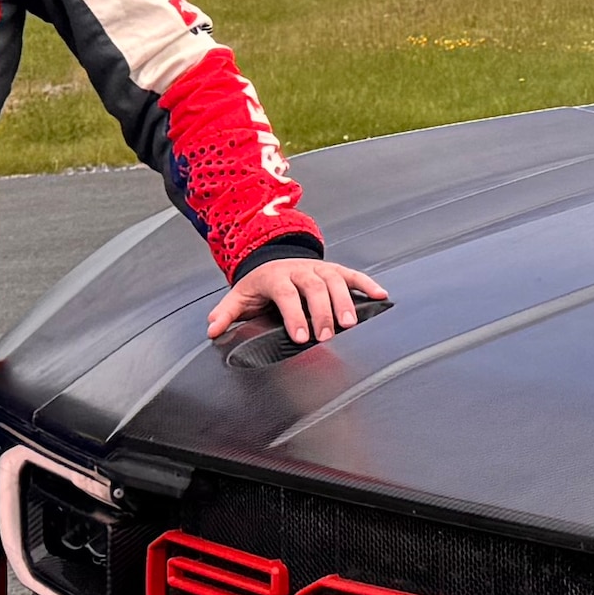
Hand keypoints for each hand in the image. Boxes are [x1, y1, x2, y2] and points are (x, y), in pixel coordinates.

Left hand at [207, 254, 387, 349]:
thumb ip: (226, 313)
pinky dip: (368, 284)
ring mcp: (319, 268)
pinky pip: (353, 275)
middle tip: (327, 336)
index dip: (294, 315)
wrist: (273, 257)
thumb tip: (212, 330)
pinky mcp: (335, 269)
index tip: (300, 337)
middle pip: (314, 288)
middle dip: (322, 312)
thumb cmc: (259, 284)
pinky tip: (381, 296)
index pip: (286, 295)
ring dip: (345, 301)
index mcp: (275, 277)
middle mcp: (299, 270)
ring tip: (351, 324)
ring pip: (335, 280)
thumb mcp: (240, 296)